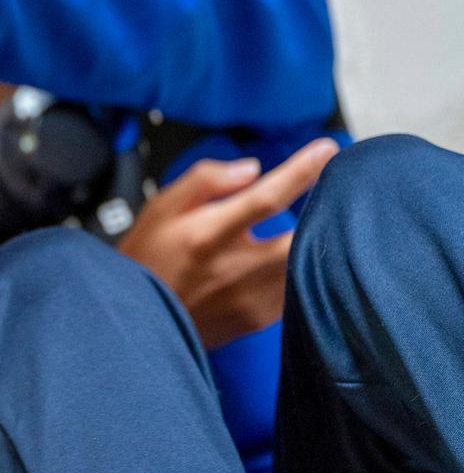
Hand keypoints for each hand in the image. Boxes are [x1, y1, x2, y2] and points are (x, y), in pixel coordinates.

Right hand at [120, 138, 338, 347]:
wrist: (137, 322)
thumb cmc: (146, 260)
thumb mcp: (159, 209)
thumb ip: (203, 181)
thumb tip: (250, 168)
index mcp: (207, 234)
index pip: (267, 196)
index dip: (301, 171)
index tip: (326, 150)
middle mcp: (233, 267)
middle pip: (301, 235)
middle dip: (325, 209)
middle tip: (335, 190)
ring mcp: (249, 297)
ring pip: (305, 263)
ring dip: (316, 239)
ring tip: (319, 220)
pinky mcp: (257, 318)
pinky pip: (296, 288)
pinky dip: (301, 267)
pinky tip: (292, 256)